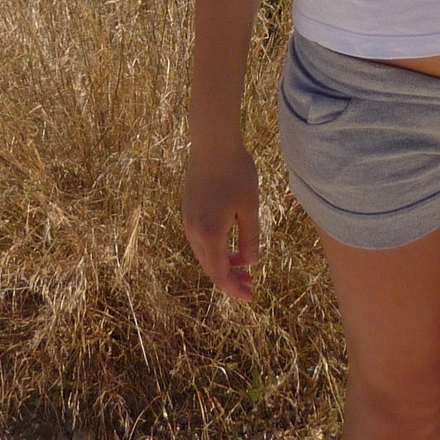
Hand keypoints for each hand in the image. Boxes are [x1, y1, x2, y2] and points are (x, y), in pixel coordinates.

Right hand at [183, 136, 260, 301]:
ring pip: (204, 254)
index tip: (250, 296)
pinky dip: (215, 249)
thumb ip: (250, 238)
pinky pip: (200, 240)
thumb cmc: (236, 172)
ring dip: (222, 263)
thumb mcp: (249, 207)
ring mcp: (188, 219)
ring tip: (243, 265)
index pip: (220, 273)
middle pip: (210, 267)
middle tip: (250, 284)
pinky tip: (230, 244)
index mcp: (209, 234)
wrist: (212, 142)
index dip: (234, 288)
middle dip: (230, 278)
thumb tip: (250, 262)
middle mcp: (194, 231)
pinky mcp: (189, 209)